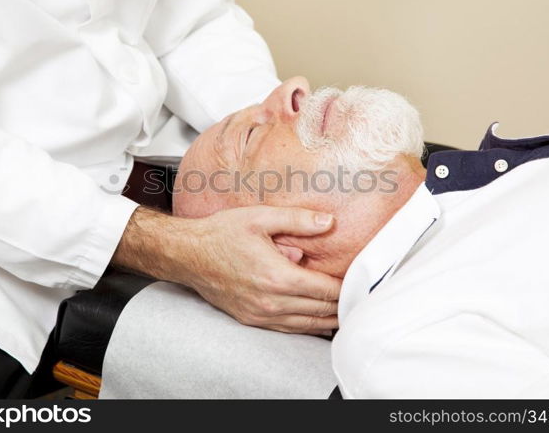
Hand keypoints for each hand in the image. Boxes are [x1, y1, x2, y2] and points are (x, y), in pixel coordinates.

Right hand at [113, 205, 340, 334]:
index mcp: (277, 276)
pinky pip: (288, 329)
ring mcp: (260, 315)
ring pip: (307, 325)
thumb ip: (298, 220)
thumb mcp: (260, 218)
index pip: (326, 290)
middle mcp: (271, 301)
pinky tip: (317, 320)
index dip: (347, 287)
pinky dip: (308, 326)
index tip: (360, 280)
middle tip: (360, 296)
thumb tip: (328, 222)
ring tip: (346, 310)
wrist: (188, 254)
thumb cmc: (221, 234)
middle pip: (321, 311)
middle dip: (343, 305)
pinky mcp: (252, 319)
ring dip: (329, 320)